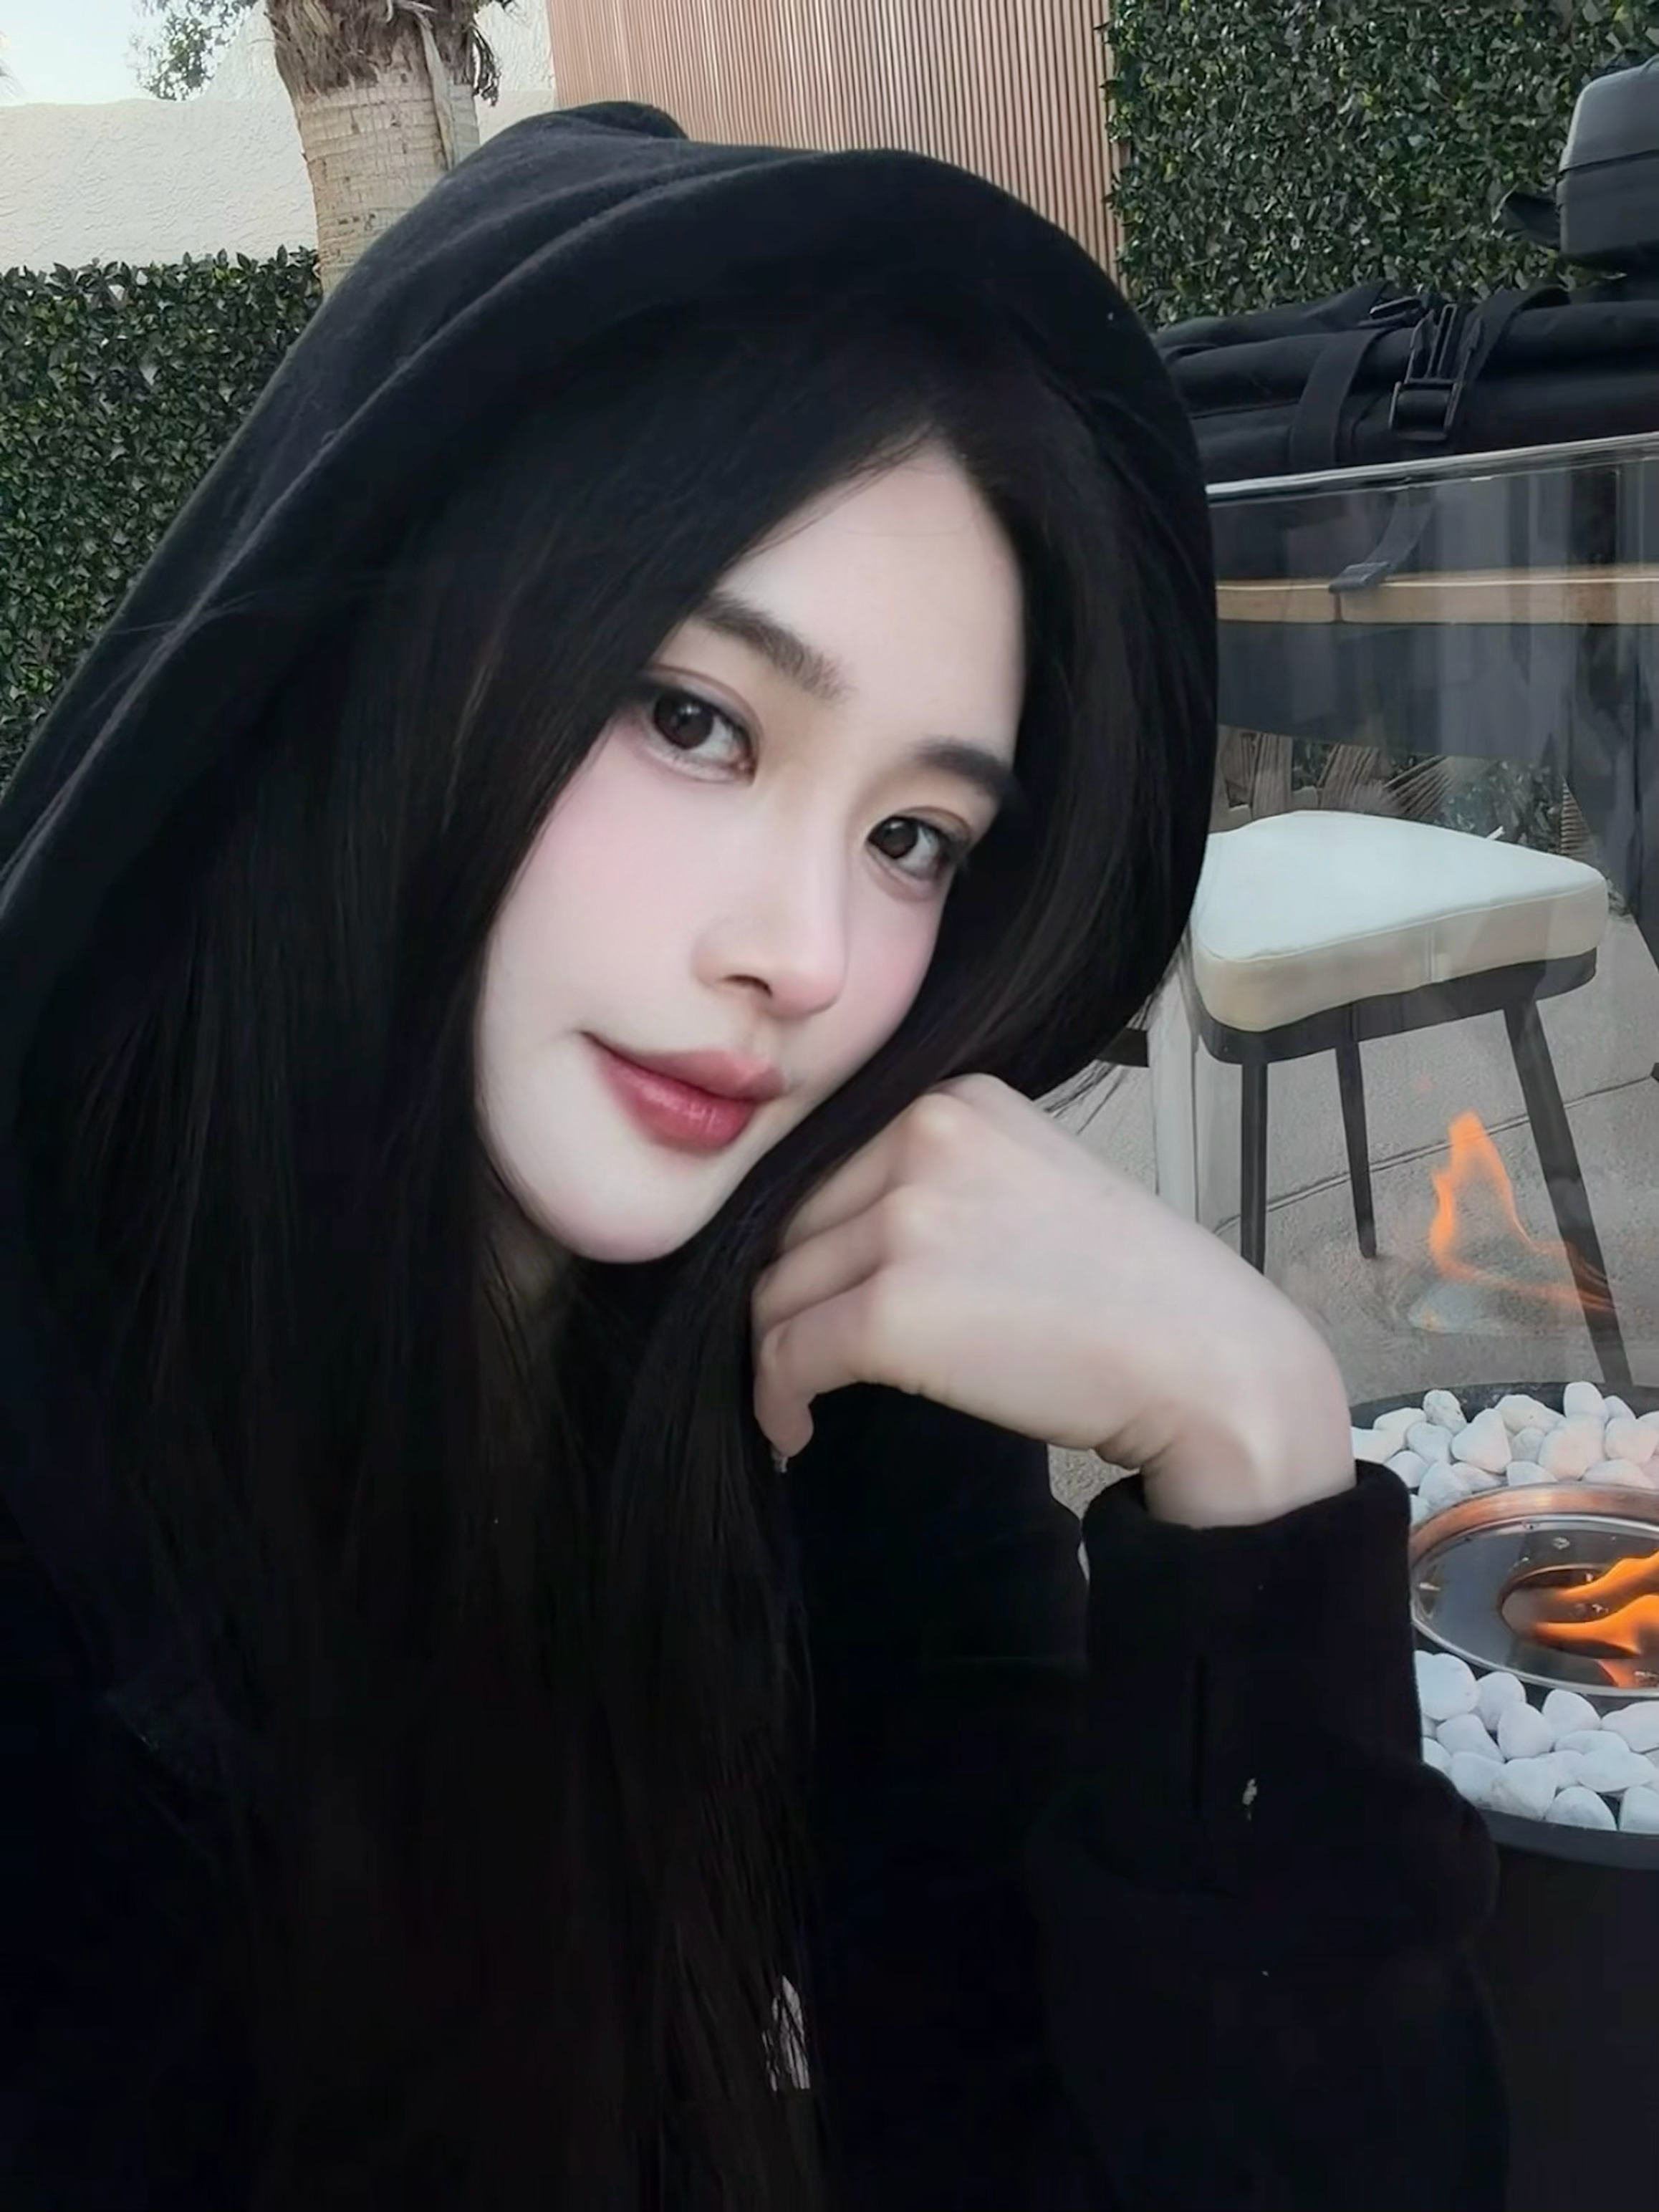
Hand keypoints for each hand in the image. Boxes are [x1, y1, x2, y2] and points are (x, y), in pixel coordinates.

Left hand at [751, 1075, 1355, 1526]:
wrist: (1207, 1365)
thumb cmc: (1134, 1293)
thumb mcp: (1031, 1181)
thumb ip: (939, 1180)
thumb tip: (834, 1240)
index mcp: (955, 1102)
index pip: (826, 1169)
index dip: (810, 1242)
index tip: (818, 1295)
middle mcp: (922, 1137)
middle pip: (791, 1226)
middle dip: (792, 1297)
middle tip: (808, 1357)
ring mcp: (906, 1219)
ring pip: (778, 1291)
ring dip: (779, 1355)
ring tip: (802, 1400)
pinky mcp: (892, 1309)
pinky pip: (788, 1356)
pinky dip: (778, 1400)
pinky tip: (797, 1429)